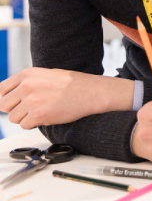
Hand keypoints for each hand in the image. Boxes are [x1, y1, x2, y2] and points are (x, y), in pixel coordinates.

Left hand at [0, 67, 133, 128]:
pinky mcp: (38, 115)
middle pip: (4, 105)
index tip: (14, 103)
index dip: (8, 99)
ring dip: (25, 118)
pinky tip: (47, 116)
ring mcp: (31, 101)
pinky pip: (25, 125)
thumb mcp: (48, 75)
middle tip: (30, 109)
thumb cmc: (75, 84)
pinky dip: (34, 124)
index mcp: (27, 74)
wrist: (92, 92)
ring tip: (42, 112)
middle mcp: (26, 86)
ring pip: (14, 118)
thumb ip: (29, 82)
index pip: (1, 90)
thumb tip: (14, 93)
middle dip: (16, 109)